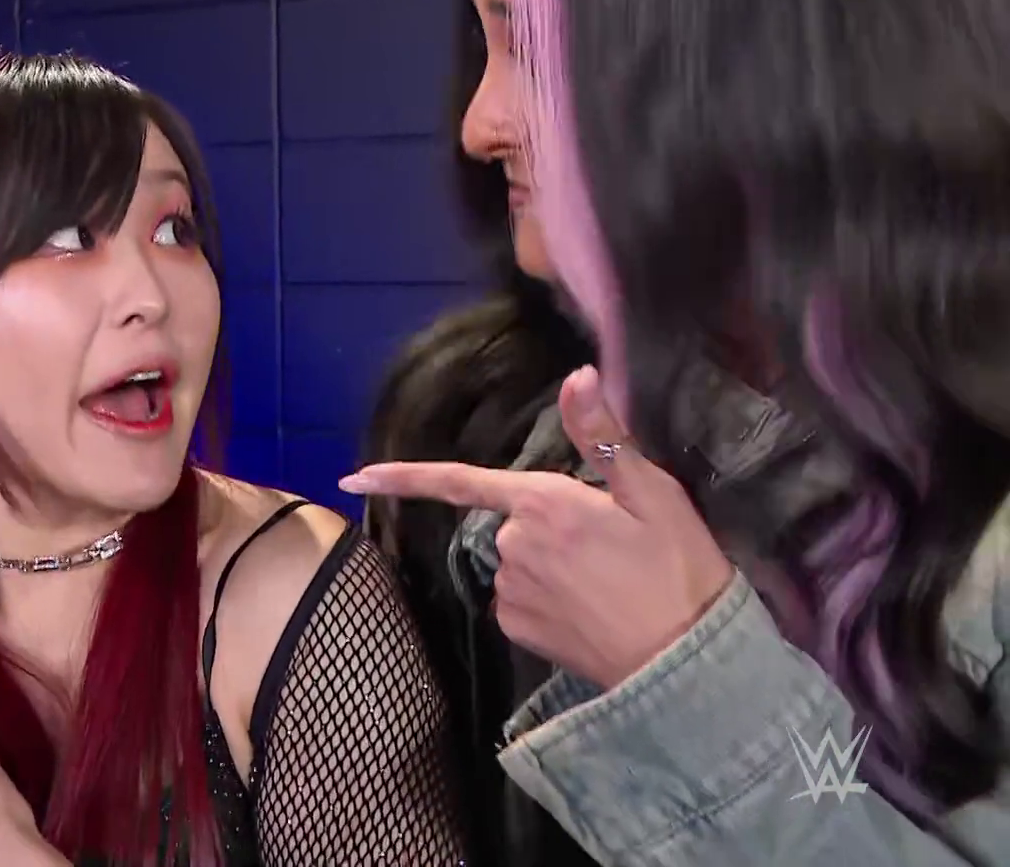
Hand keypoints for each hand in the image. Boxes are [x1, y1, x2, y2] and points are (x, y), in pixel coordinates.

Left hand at [339, 365, 737, 687]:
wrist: (684, 660)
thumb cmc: (676, 568)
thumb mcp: (652, 492)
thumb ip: (602, 433)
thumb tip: (577, 375)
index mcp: (541, 502)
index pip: (458, 481)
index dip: (402, 477)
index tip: (352, 478)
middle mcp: (512, 544)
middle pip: (513, 521)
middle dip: (548, 526)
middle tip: (611, 545)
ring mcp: (509, 591)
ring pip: (517, 562)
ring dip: (550, 564)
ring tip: (608, 580)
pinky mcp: (516, 629)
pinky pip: (520, 599)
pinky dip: (547, 598)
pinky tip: (590, 608)